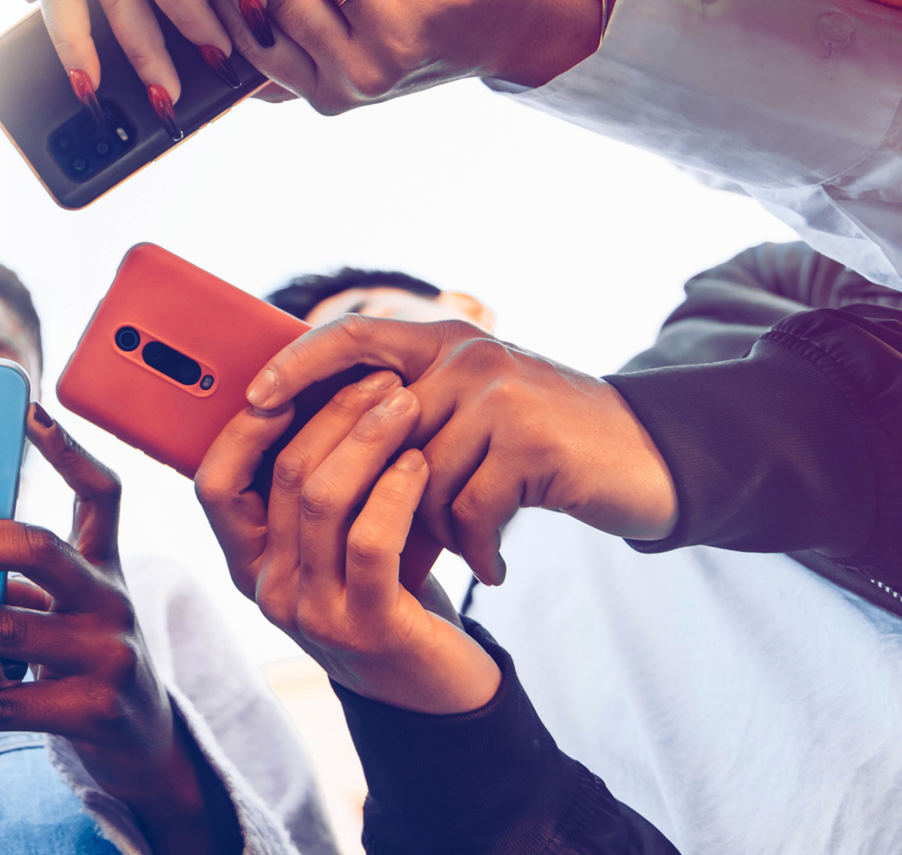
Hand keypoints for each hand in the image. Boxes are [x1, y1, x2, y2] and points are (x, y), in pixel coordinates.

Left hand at [0, 405, 240, 854]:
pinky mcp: (95, 711)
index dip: (69, 449)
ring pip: (5, 630)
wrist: (144, 746)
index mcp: (105, 566)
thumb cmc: (81, 665)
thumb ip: (21, 576)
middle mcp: (113, 600)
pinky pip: (5, 701)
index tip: (30, 409)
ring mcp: (109, 655)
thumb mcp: (69, 609)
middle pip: (38, 549)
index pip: (102, 492)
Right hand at [196, 370, 500, 713]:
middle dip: (332, 413)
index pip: (214, 483)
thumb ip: (310, 489)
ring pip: (322, 500)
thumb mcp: (331, 543)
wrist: (432, 687)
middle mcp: (267, 588)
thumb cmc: (384, 592)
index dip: (244, 427)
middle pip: (281, 476)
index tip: (290, 378)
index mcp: (247, 561)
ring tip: (406, 404)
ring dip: (368, 439)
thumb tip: (310, 386)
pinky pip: (370, 541)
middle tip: (380, 378)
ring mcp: (311, 613)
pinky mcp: (366, 629)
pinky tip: (419, 462)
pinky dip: (395, 490)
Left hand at [248, 315, 676, 584]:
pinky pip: (468, 508)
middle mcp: (467, 355)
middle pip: (377, 432)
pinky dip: (476, 548)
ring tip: (457, 551)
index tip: (254, 401)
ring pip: (420, 478)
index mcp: (443, 340)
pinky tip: (492, 566)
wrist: (646, 458)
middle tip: (379, 544)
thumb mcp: (472, 410)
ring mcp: (500, 393)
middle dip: (374, 496)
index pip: (351, 335)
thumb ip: (408, 411)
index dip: (297, 365)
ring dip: (433, 530)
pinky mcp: (531, 440)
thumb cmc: (540, 445)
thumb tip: (310, 443)